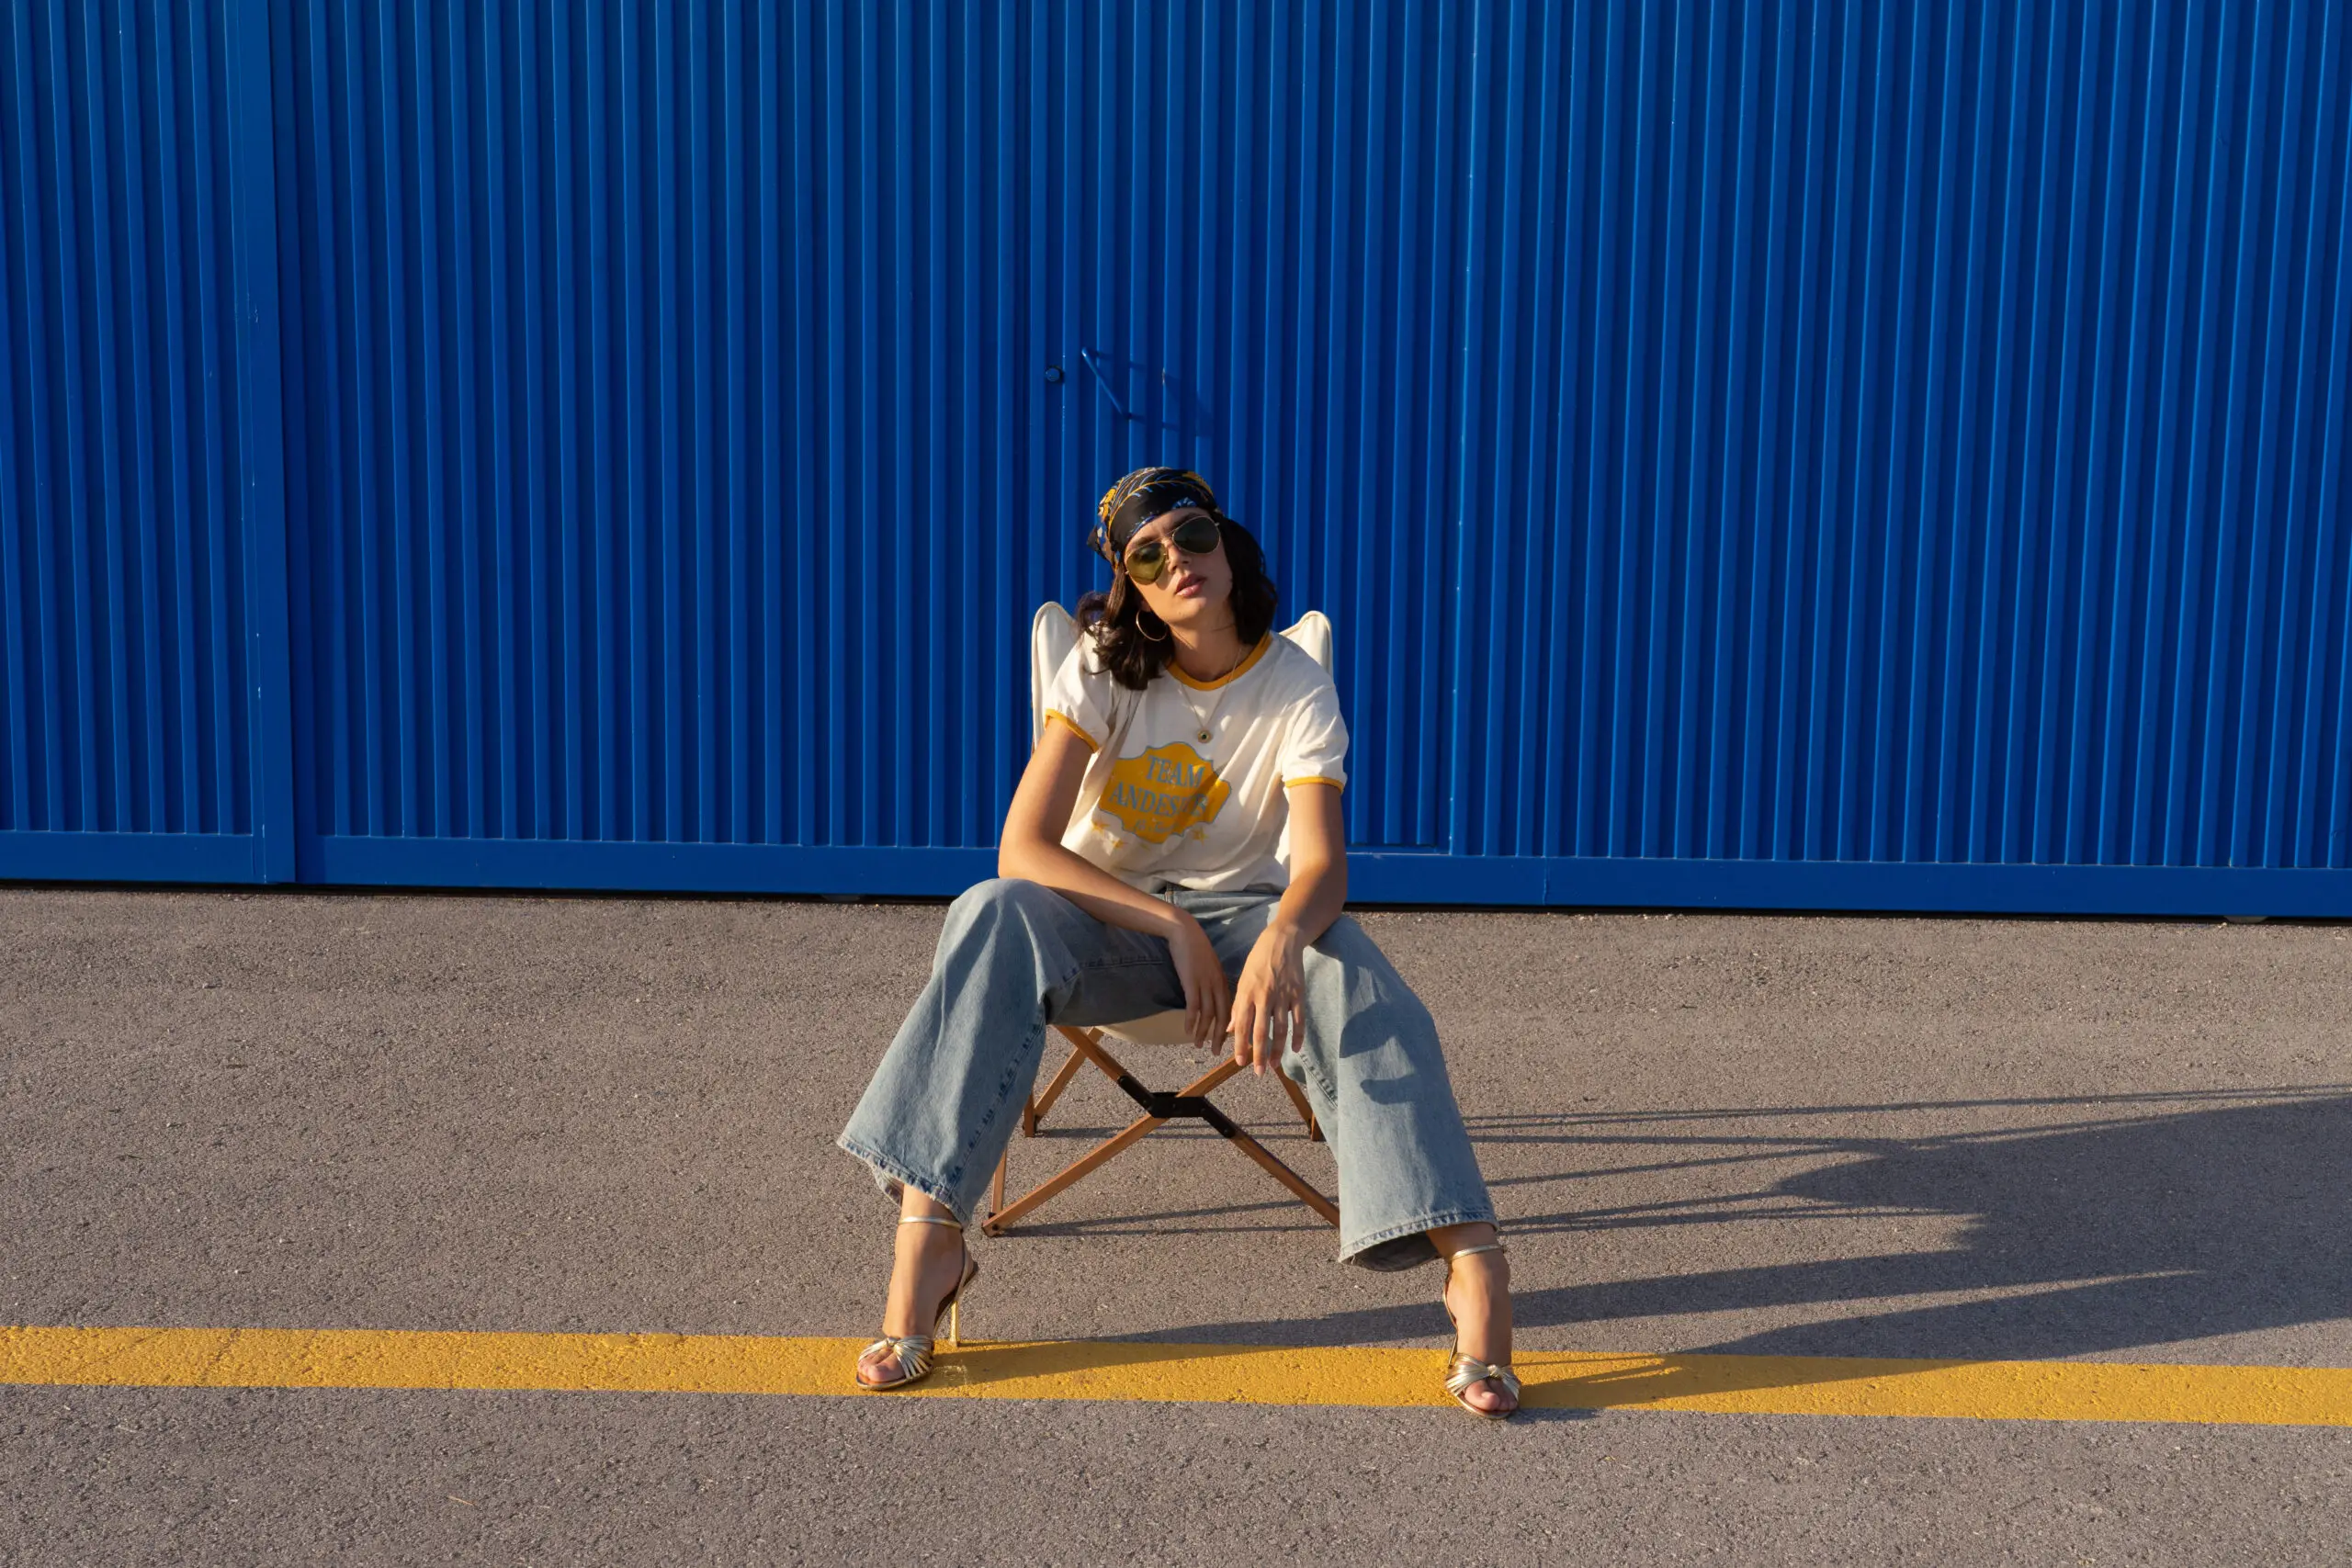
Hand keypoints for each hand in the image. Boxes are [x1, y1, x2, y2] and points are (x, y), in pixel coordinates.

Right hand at [1167, 913, 1231, 1051]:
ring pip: (1208, 1014)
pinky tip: (1188, 1032)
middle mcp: (1218, 985)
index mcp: (1224, 982)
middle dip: (1220, 1036)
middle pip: (1223, 1016)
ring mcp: (1205, 984)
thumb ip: (1214, 982)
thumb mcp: (1210, 967)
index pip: (1231, 1009)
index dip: (1230, 1027)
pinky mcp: (1192, 982)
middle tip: (1217, 1052)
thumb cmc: (1197, 948)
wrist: (1186, 932)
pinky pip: (1193, 1007)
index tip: (1229, 1041)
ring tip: (1199, 1045)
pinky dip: (1192, 1021)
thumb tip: (1214, 997)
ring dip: (1203, 1032)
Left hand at [1230, 922, 1306, 1073]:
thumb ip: (1238, 1007)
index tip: (1240, 1062)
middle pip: (1261, 1031)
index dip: (1241, 1046)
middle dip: (1258, 1054)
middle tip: (1257, 1073)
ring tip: (1273, 1065)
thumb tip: (1231, 1030)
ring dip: (1277, 1049)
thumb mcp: (1242, 981)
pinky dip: (1298, 1035)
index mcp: (1247, 994)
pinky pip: (1299, 1019)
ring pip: (1280, 1029)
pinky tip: (1295, 1049)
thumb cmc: (1258, 962)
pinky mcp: (1298, 993)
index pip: (1242, 1026)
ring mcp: (1283, 996)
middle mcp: (1264, 997)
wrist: (1281, 941)